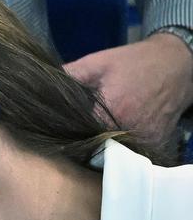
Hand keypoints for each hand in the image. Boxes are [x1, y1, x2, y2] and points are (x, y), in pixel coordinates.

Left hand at [65, 35, 192, 147]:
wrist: (176, 64)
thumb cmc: (135, 62)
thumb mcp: (99, 62)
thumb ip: (70, 76)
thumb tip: (41, 87)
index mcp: (111, 111)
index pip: (81, 138)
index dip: (69, 139)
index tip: (62, 137)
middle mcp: (128, 130)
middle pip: (97, 151)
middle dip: (86, 147)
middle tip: (77, 140)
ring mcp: (144, 140)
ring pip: (115, 157)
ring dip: (105, 151)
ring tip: (97, 140)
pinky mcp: (155, 145)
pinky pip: (133, 156)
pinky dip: (124, 151)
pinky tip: (117, 140)